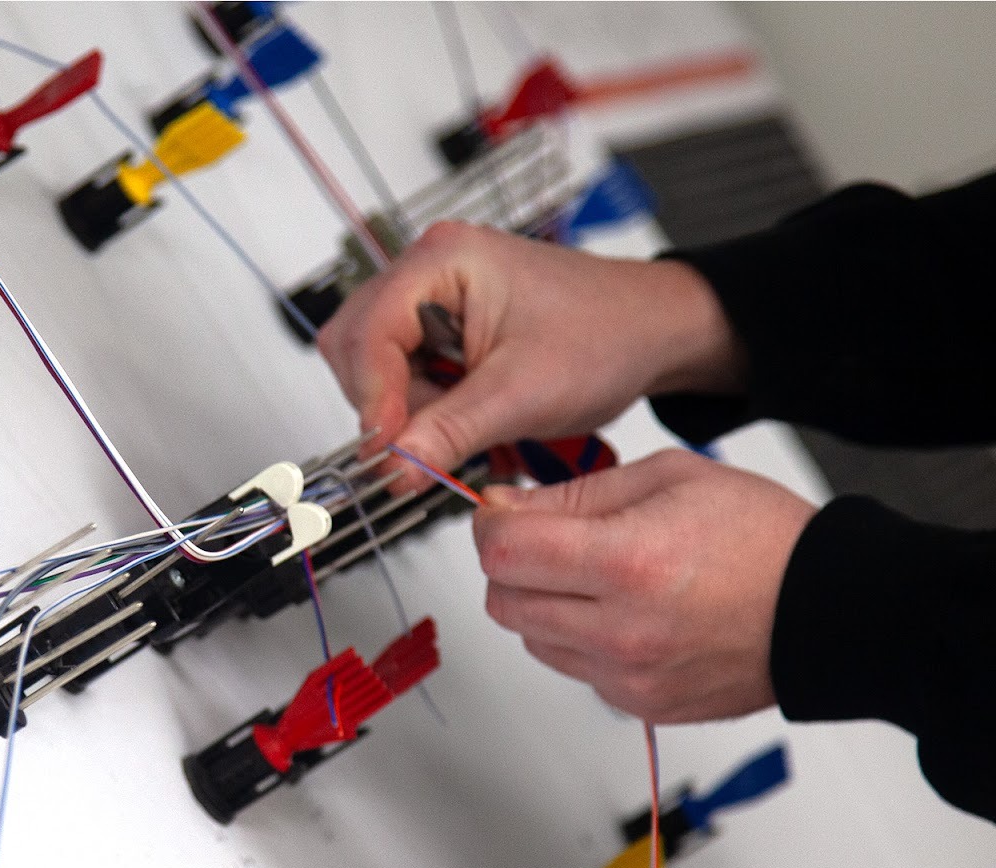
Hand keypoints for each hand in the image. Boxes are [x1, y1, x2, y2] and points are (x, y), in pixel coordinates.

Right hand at [316, 221, 743, 493]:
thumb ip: (448, 432)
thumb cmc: (605, 334)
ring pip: (374, 366)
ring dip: (406, 409)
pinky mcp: (442, 326)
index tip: (387, 451)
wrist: (651, 330)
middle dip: (386, 404)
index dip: (373, 398)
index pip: (369, 334)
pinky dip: (424, 407)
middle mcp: (428, 270)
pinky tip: (466, 417)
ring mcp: (432, 297)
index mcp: (442, 260)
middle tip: (424, 444)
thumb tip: (392, 468)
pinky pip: (403, 374)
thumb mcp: (523, 394)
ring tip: (464, 426)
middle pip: (357, 347)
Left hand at [471, 450, 816, 723]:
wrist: (831, 610)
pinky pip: (574, 668)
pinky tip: (627, 612)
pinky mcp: (641, 706)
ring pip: (531, 638)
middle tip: (549, 540)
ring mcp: (630, 677)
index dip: (490, 524)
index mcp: (628, 564)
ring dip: (543, 602)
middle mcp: (622, 630)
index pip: (503, 552)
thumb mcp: (667, 478)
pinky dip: (581, 638)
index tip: (503, 511)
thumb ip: (574, 494)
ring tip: (599, 575)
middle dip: (510, 564)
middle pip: (502, 601)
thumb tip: (503, 506)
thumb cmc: (764, 539)